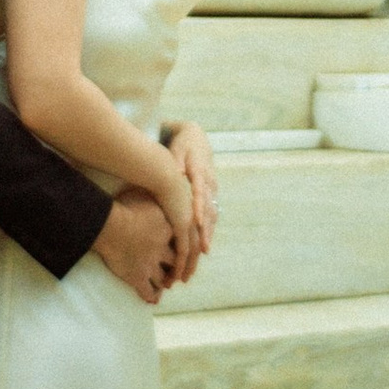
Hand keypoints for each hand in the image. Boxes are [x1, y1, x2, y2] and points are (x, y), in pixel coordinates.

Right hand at [94, 186, 177, 304]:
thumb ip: (151, 193)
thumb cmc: (125, 204)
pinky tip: (153, 300)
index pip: (183, 239)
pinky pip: (148, 290)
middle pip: (177, 260)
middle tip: (180, 273)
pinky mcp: (138, 275)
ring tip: (167, 286)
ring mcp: (151, 263)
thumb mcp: (143, 193)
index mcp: (168, 227)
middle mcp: (163, 247)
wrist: (110, 222)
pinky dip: (151, 296)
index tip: (186, 251)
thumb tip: (158, 183)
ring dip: (166, 282)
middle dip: (179, 268)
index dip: (186, 246)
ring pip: (165, 277)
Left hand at [165, 120, 217, 269]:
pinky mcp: (211, 193)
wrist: (198, 139)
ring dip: (208, 231)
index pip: (199, 191)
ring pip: (212, 213)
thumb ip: (176, 162)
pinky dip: (209, 227)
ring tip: (204, 250)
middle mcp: (209, 181)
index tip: (195, 222)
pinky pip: (212, 213)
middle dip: (205, 228)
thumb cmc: (183, 145)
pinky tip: (205, 242)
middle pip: (208, 207)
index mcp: (200, 170)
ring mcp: (212, 188)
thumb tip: (177, 174)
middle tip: (202, 247)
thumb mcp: (177, 149)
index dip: (198, 208)